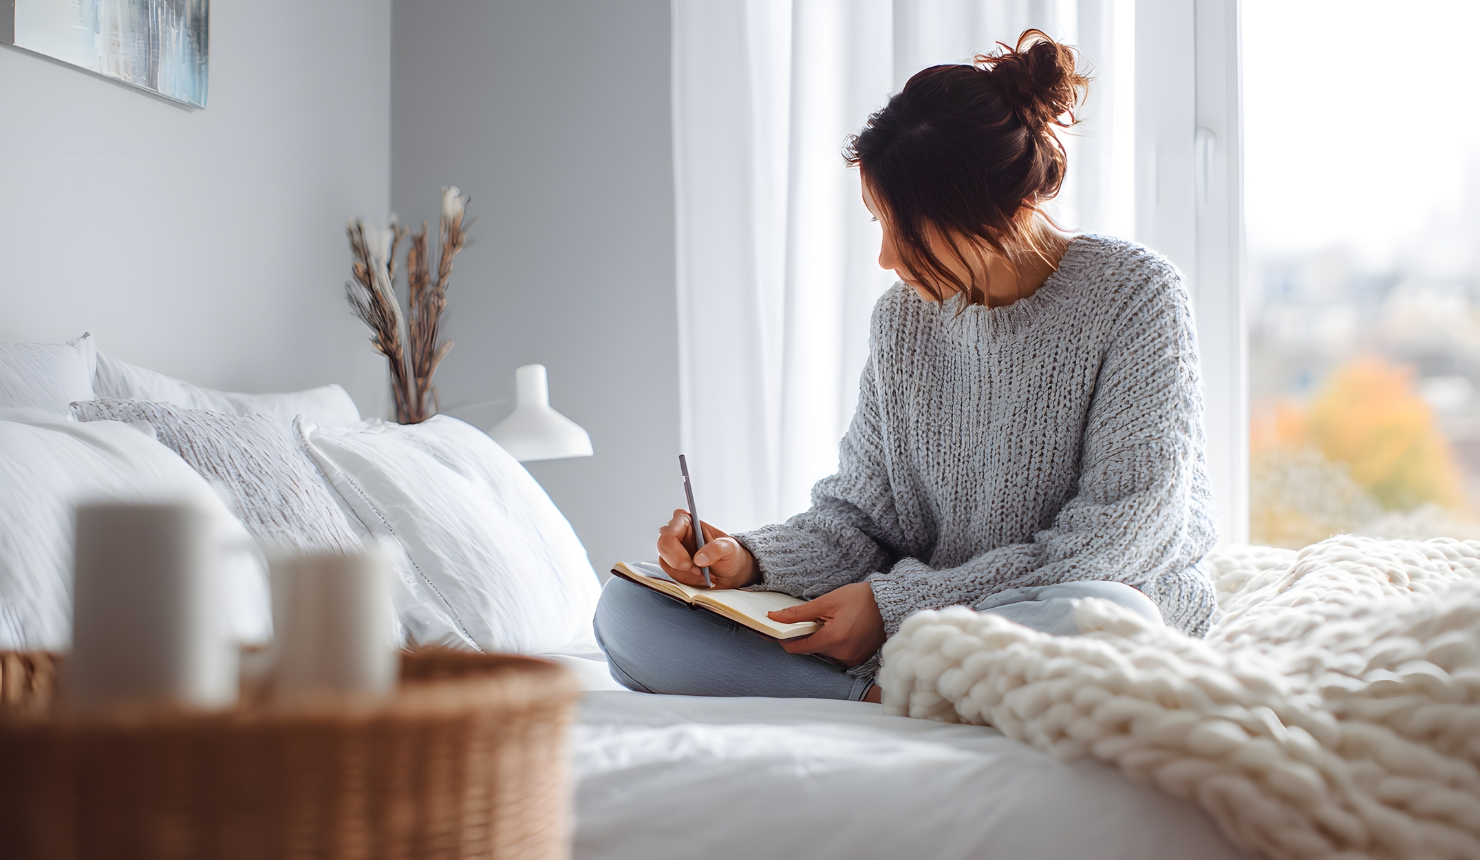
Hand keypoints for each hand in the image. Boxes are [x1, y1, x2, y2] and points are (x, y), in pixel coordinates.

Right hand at [656, 509, 758, 589]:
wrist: (732, 571)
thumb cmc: (730, 553)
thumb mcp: (729, 548)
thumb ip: (716, 549)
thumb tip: (699, 558)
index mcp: (687, 523)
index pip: (668, 530)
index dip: (675, 548)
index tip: (691, 562)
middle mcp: (677, 535)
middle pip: (663, 547)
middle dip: (679, 564)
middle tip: (698, 571)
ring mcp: (673, 551)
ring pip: (666, 563)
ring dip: (685, 574)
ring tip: (703, 575)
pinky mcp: (674, 566)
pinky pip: (671, 575)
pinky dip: (686, 581)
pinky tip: (699, 579)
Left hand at [768, 582, 885, 667]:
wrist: (890, 603)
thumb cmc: (862, 598)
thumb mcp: (828, 600)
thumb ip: (800, 612)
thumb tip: (775, 617)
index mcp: (833, 639)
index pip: (796, 648)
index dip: (782, 639)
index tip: (772, 632)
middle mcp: (842, 654)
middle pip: (809, 650)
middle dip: (802, 636)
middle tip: (801, 620)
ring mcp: (851, 659)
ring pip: (822, 651)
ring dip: (817, 639)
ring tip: (825, 621)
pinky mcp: (857, 658)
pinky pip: (835, 653)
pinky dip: (830, 642)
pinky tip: (836, 628)